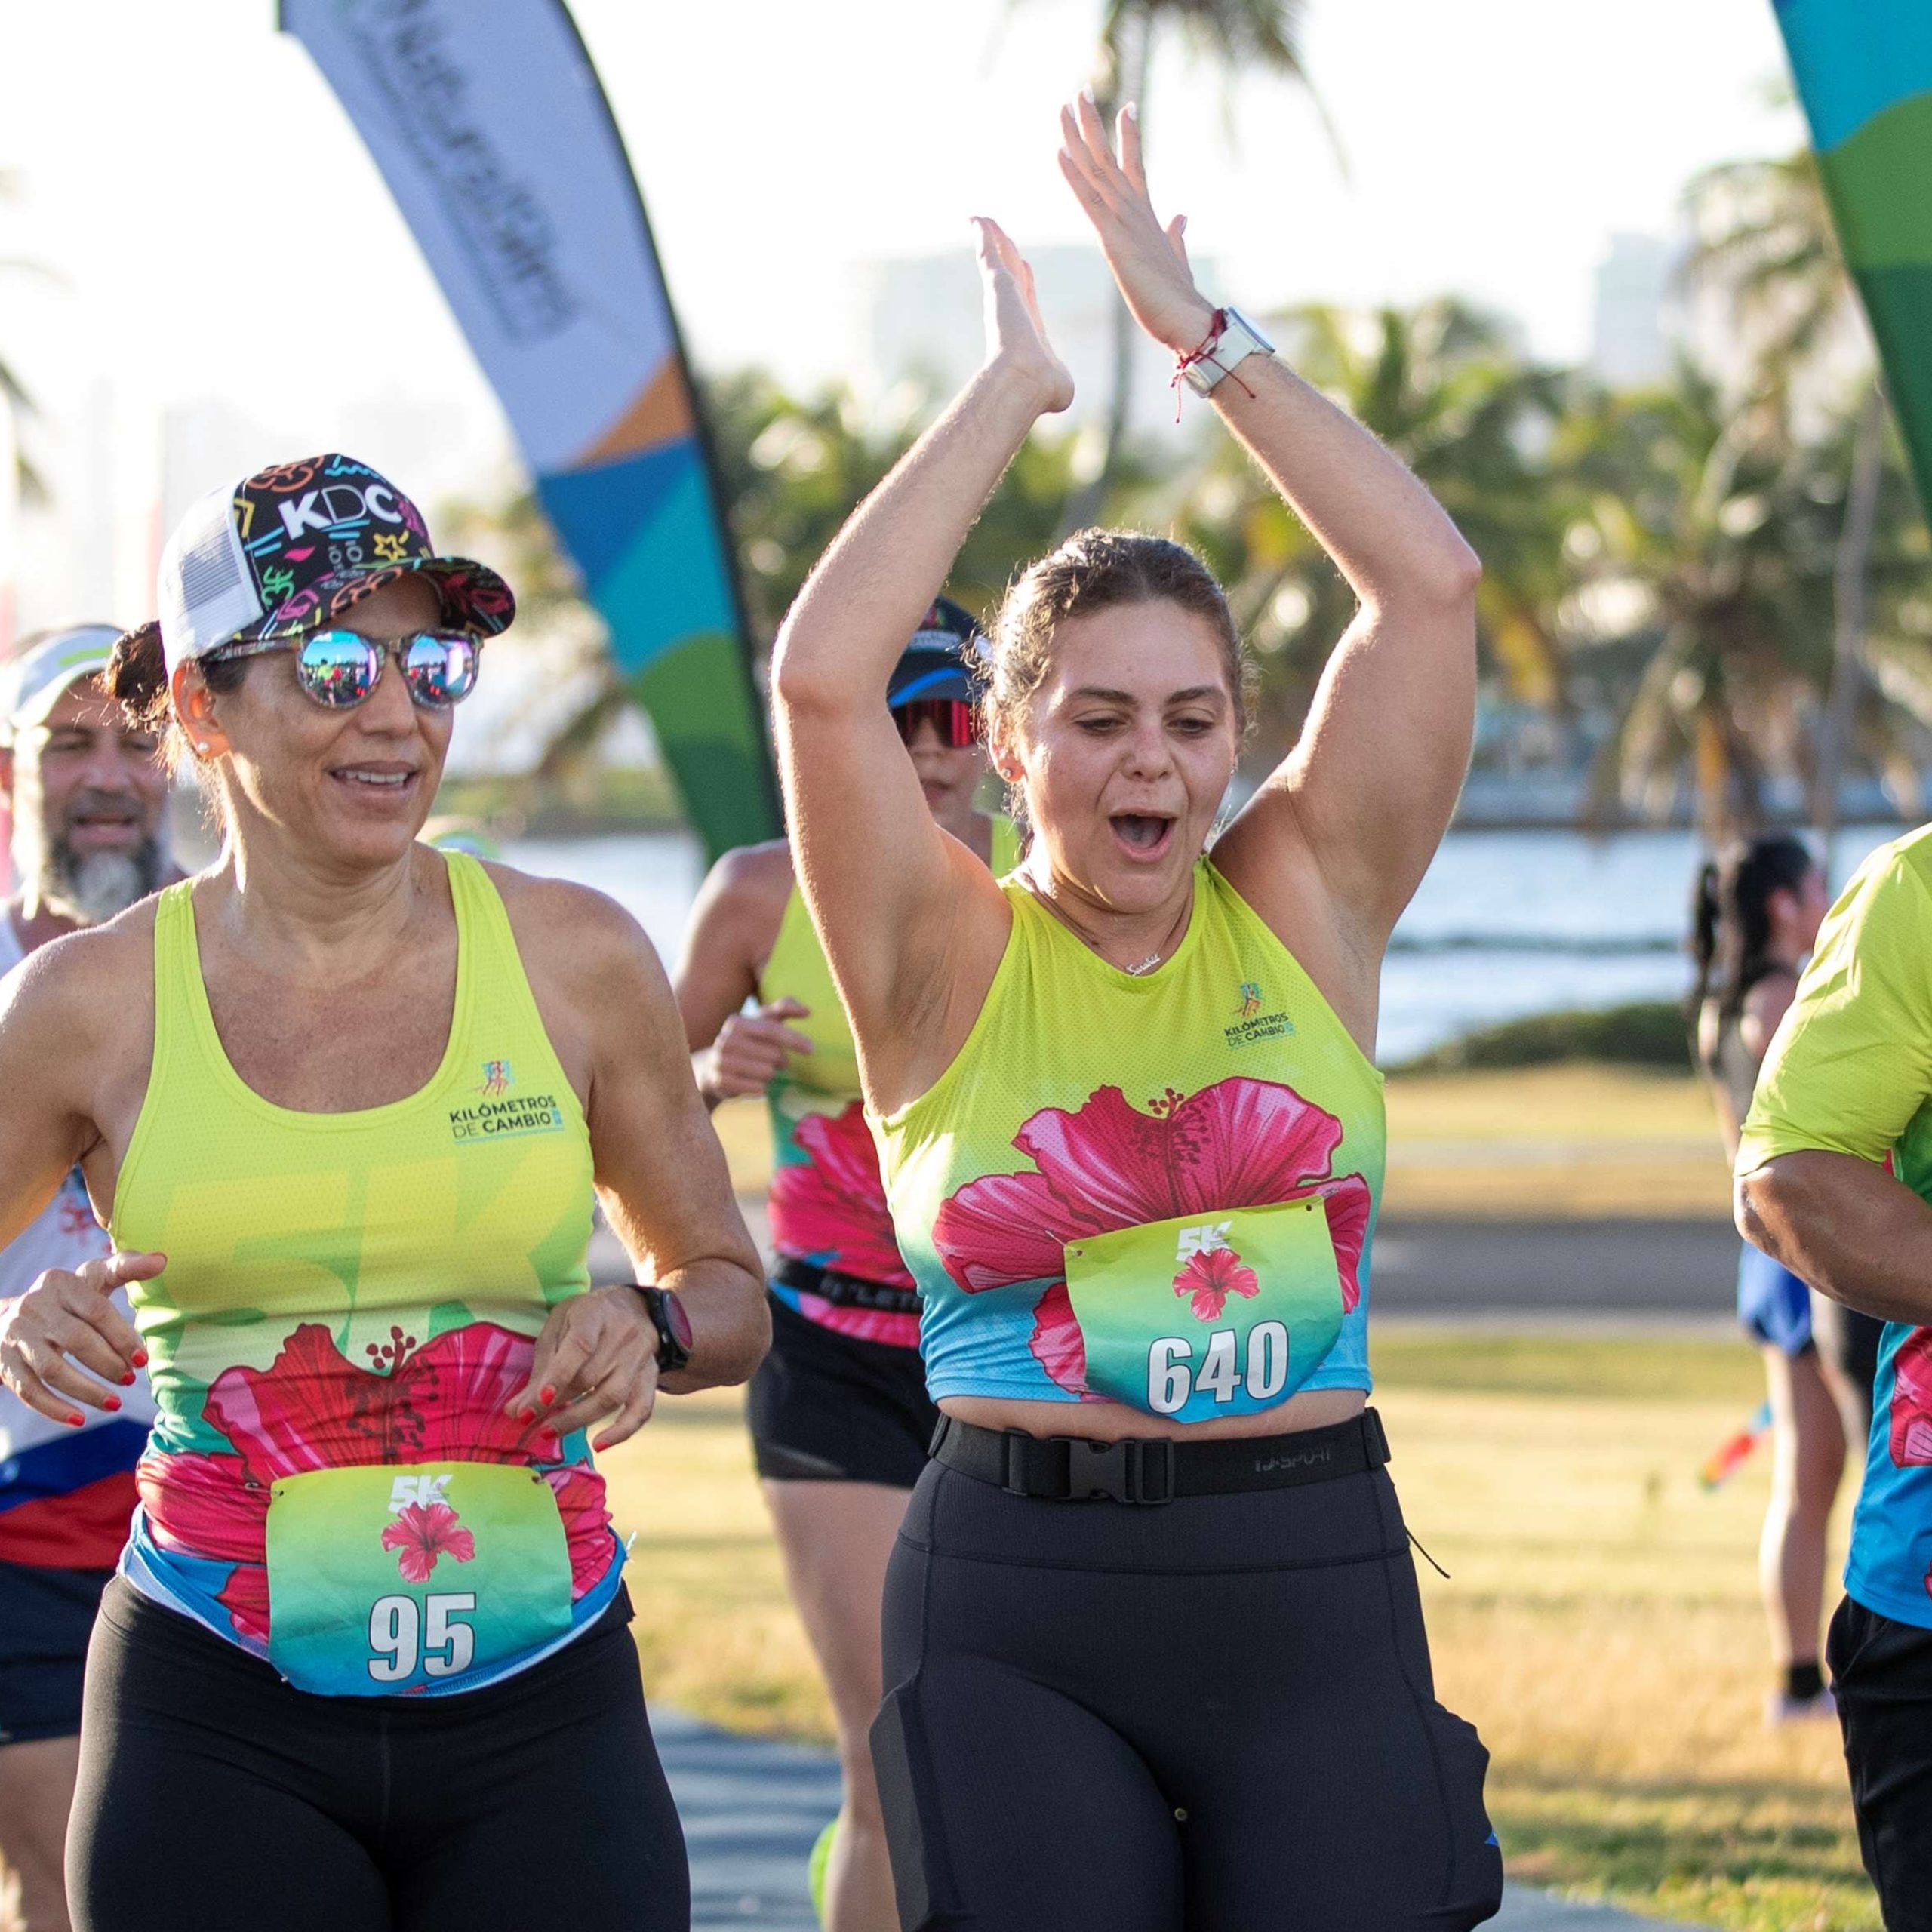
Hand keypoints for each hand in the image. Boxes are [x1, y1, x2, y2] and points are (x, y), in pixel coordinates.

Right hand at [0, 1250, 157, 1427]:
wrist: (5, 1318)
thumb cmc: (66, 1300)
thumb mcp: (91, 1280)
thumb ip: (125, 1268)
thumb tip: (162, 1260)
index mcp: (60, 1283)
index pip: (96, 1310)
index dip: (122, 1337)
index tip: (143, 1359)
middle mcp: (33, 1307)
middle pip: (76, 1340)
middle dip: (107, 1364)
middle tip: (130, 1380)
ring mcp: (15, 1336)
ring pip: (52, 1369)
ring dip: (86, 1390)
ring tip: (115, 1403)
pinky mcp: (3, 1363)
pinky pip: (29, 1391)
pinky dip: (54, 1409)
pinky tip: (79, 1419)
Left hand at [506, 1286, 659, 1451]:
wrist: (634, 1307)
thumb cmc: (586, 1317)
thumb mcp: (558, 1326)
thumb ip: (541, 1367)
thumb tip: (515, 1411)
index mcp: (596, 1312)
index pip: (579, 1346)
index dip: (559, 1376)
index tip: (538, 1403)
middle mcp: (623, 1333)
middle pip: (591, 1376)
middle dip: (557, 1403)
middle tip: (529, 1421)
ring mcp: (640, 1357)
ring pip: (612, 1396)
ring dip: (578, 1419)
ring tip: (549, 1431)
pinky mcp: (651, 1376)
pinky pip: (641, 1409)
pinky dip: (622, 1431)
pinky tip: (600, 1445)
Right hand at [696, 998, 815, 1102]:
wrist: (712, 1065)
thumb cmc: (747, 1040)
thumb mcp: (763, 1021)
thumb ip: (784, 1008)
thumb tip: (808, 1011)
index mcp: (737, 1022)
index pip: (772, 1030)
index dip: (794, 1039)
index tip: (812, 1049)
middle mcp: (726, 1041)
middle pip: (772, 1055)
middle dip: (781, 1061)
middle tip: (777, 1062)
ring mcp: (721, 1062)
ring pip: (766, 1073)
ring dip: (771, 1074)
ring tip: (761, 1070)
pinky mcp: (720, 1082)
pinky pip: (757, 1088)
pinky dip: (762, 1088)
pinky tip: (756, 1083)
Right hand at [974, 217, 1074, 415]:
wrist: (1026, 379)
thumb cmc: (1043, 389)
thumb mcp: (1059, 387)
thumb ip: (1059, 385)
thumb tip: (1061, 396)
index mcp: (1028, 329)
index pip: (1026, 297)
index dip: (1024, 282)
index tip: (1023, 267)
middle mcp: (1013, 310)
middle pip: (1009, 273)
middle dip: (1005, 255)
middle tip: (998, 237)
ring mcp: (1003, 297)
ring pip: (998, 258)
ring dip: (991, 239)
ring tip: (983, 220)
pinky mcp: (997, 284)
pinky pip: (988, 252)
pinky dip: (983, 236)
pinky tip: (977, 219)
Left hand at [1058, 91, 1215, 355]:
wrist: (1187, 318)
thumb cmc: (1179, 297)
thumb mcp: (1175, 258)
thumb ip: (1176, 235)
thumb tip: (1180, 216)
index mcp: (1147, 215)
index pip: (1134, 165)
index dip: (1128, 136)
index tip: (1125, 107)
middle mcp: (1135, 210)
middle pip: (1109, 157)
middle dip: (1094, 123)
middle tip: (1081, 90)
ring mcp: (1124, 221)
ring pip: (1096, 170)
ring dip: (1079, 137)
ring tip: (1068, 106)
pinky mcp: (1113, 240)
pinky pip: (1088, 201)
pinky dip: (1073, 176)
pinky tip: (1059, 152)